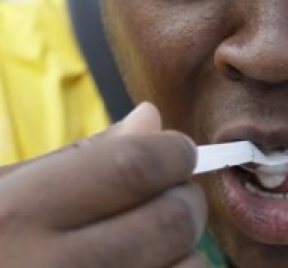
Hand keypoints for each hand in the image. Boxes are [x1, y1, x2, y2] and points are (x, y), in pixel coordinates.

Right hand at [0, 103, 207, 267]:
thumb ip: (80, 158)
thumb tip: (151, 118)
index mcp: (13, 216)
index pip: (132, 166)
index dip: (173, 152)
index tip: (178, 151)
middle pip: (170, 220)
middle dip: (186, 199)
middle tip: (174, 195)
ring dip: (187, 251)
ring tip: (157, 246)